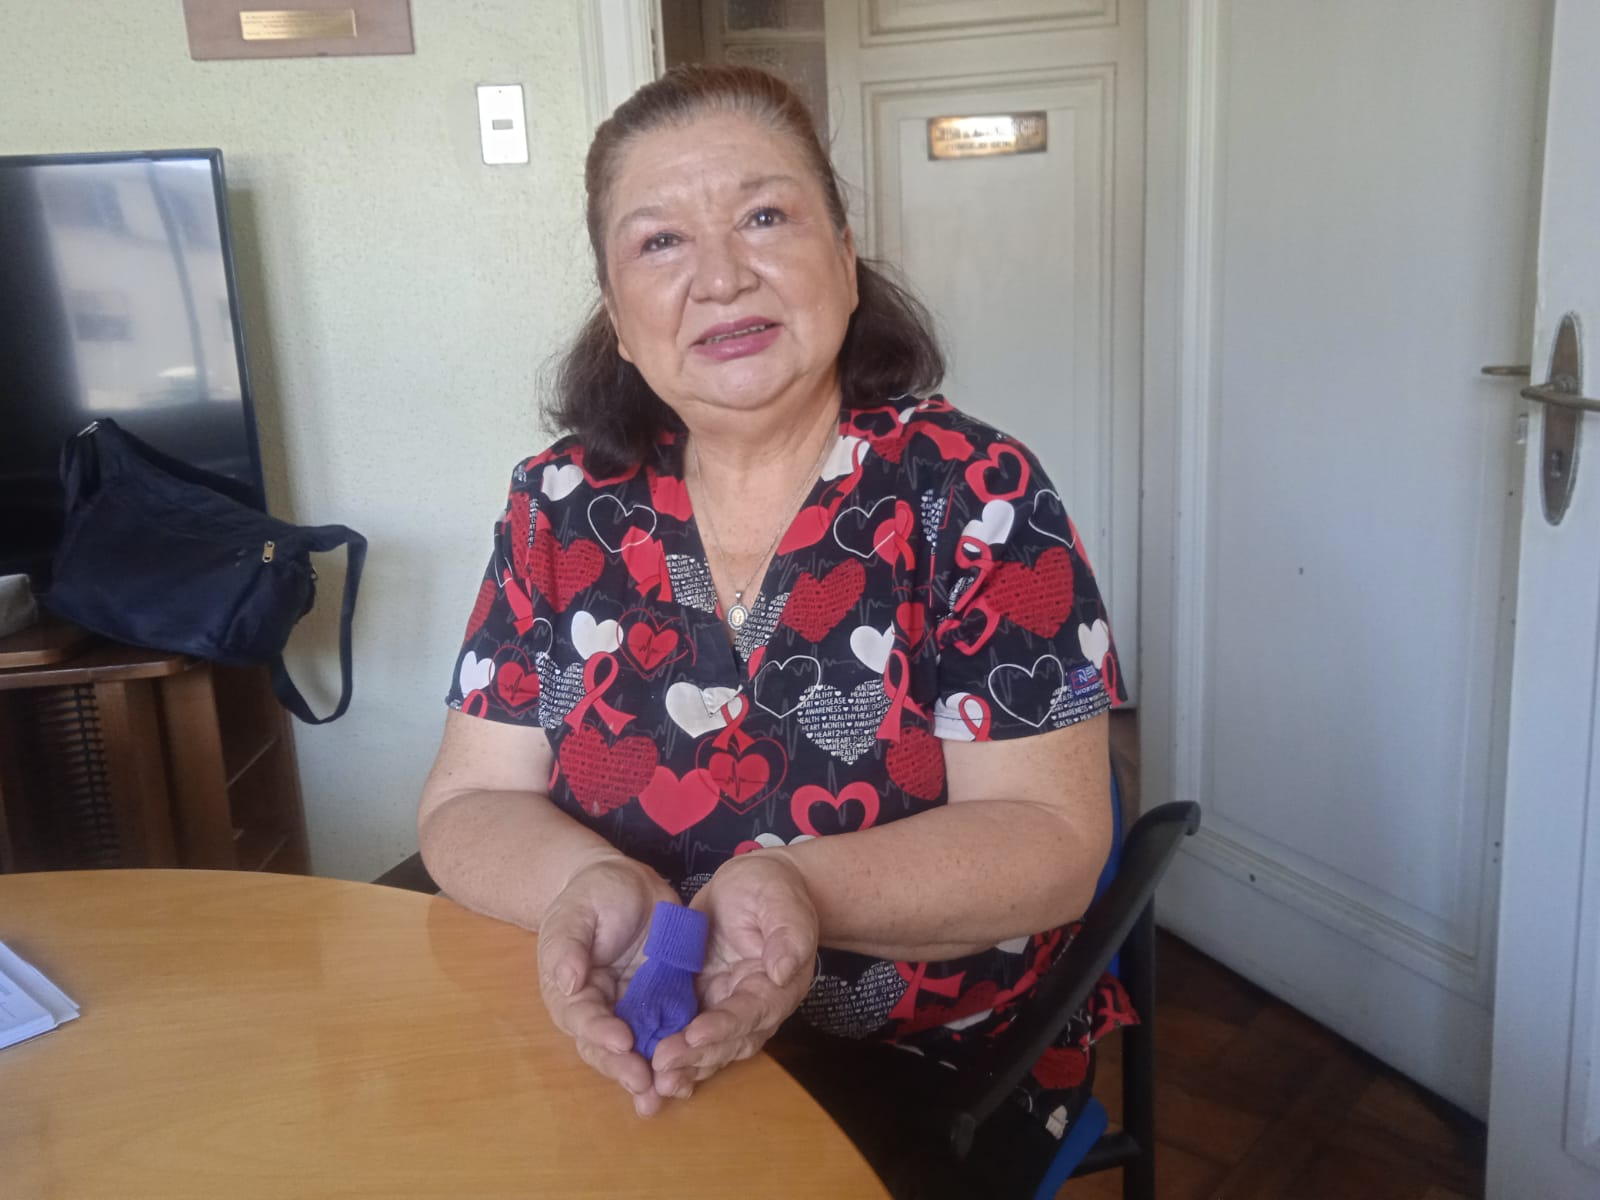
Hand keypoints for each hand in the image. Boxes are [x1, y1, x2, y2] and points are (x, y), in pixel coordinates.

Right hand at [536, 853, 680, 1115]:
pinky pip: (669, 1032)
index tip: (622, 1040)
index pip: (583, 1017)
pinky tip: (691, 1077)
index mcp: (572, 991)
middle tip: (645, 1085)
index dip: (600, 1032)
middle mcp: (601, 1009)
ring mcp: (633, 1009)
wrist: (625, 883)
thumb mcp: (576, 912)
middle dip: (625, 1068)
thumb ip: (568, 946)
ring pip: (639, 1050)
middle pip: (608, 1047)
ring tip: (665, 1096)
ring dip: (650, 1076)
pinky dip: (678, 1055)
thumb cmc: (592, 895)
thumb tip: (566, 981)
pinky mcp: (663, 1002)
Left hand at [650, 850, 817, 1099]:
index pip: (751, 1013)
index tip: (694, 1035)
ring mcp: (727, 1007)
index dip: (723, 1027)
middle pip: (728, 1041)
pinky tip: (647, 1066)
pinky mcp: (704, 1003)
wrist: (753, 885)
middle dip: (695, 1056)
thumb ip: (788, 936)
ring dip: (684, 1066)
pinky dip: (674, 1052)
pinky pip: (689, 1035)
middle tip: (661, 1065)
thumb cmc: (770, 888)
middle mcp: (755, 1007)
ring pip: (709, 1047)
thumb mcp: (781, 902)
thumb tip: (782, 972)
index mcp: (777, 986)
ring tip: (654, 1080)